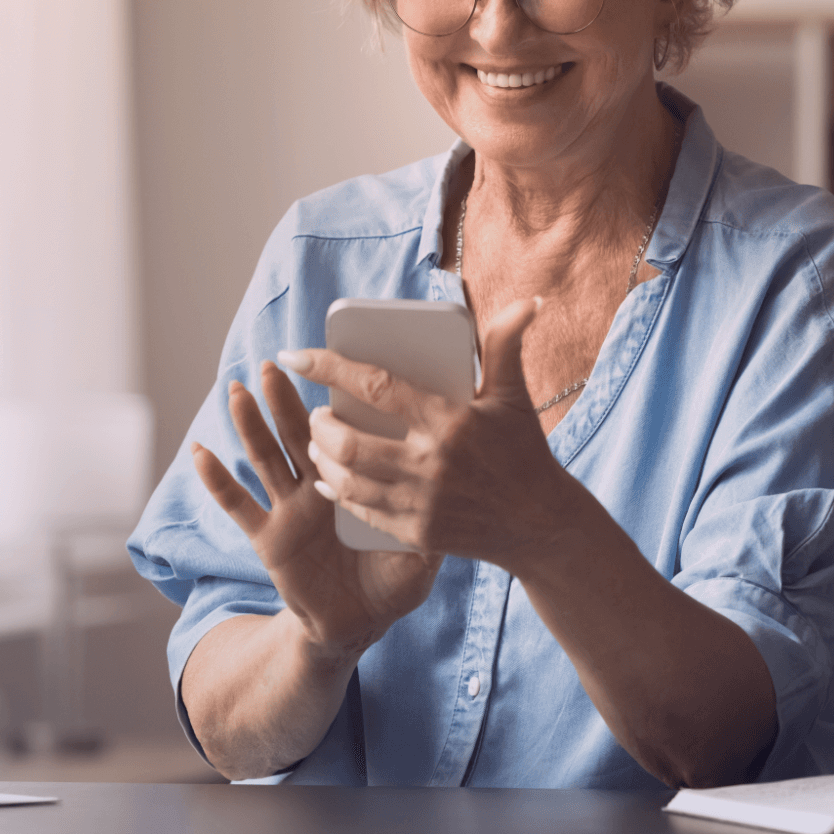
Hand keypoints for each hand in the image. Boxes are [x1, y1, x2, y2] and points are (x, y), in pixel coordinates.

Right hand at [191, 362, 441, 656]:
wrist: (359, 623)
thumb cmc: (392, 580)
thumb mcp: (422, 546)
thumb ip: (436, 516)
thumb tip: (467, 487)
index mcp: (356, 477)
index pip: (343, 429)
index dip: (333, 400)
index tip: (330, 362)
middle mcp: (318, 485)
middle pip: (298, 433)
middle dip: (285, 399)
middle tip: (276, 365)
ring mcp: (290, 508)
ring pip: (267, 457)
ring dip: (251, 424)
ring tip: (240, 390)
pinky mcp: (269, 538)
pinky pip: (239, 506)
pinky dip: (218, 480)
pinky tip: (202, 454)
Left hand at [293, 298, 589, 569]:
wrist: (539, 524)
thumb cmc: (523, 450)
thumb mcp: (513, 395)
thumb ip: (506, 344)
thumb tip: (528, 301)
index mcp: (449, 420)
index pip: (376, 386)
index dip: (329, 367)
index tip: (295, 355)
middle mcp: (431, 462)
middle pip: (349, 442)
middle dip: (320, 425)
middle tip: (318, 413)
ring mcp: (422, 502)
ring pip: (348, 480)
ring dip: (323, 458)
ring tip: (320, 441)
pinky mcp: (417, 532)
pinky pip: (361, 511)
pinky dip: (338, 492)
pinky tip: (330, 480)